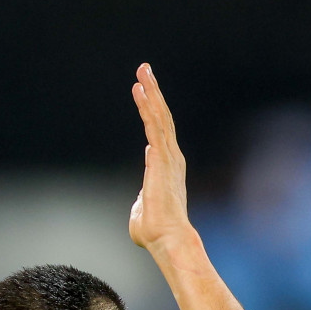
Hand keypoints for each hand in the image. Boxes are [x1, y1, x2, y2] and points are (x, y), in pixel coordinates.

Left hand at [128, 63, 192, 252]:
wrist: (166, 239)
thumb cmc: (154, 231)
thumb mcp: (142, 211)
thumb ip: (141, 201)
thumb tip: (142, 198)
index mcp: (166, 167)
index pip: (159, 133)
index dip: (152, 112)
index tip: (144, 96)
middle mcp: (170, 158)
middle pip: (161, 118)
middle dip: (153, 93)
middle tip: (145, 70)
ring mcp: (167, 157)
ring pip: (159, 116)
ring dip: (151, 92)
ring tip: (143, 71)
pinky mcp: (161, 158)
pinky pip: (154, 125)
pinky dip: (147, 106)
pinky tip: (140, 90)